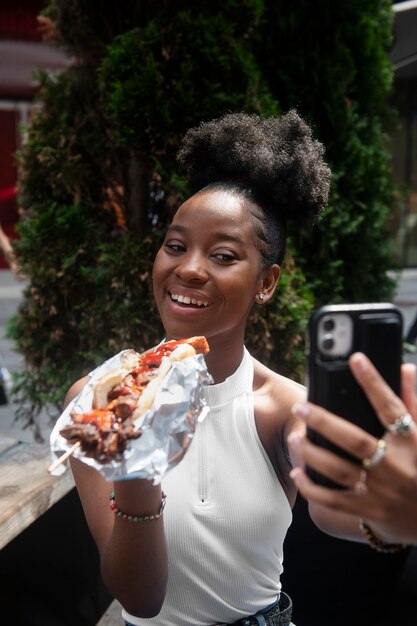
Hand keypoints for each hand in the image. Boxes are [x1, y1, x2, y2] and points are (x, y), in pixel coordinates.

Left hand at [288, 353, 416, 544]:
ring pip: (340, 471)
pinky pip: (335, 501)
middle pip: (355, 440)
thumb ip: (411, 401)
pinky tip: (298, 474)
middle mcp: (396, 466)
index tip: (356, 359)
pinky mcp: (369, 511)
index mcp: (412, 442)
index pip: (390, 406)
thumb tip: (404, 368)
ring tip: (294, 438)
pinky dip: (314, 488)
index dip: (373, 382)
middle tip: (301, 407)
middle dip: (324, 422)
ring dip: (313, 454)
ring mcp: (381, 491)